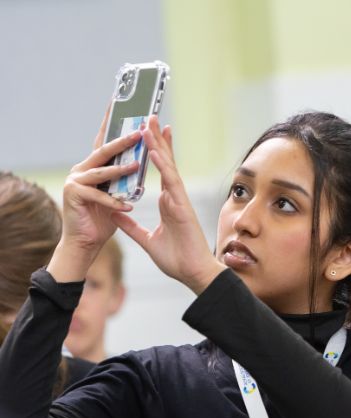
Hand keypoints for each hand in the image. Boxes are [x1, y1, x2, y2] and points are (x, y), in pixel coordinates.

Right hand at [47, 130, 138, 281]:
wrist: (87, 242)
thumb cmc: (103, 218)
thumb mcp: (117, 193)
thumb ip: (123, 177)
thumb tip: (138, 160)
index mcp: (92, 167)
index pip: (105, 142)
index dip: (112, 124)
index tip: (119, 104)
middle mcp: (81, 170)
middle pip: (104, 152)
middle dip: (122, 141)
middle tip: (139, 131)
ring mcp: (75, 181)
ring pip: (102, 172)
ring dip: (120, 170)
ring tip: (136, 166)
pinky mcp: (73, 195)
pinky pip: (99, 196)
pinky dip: (114, 202)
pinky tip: (128, 206)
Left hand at [112, 115, 225, 293]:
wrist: (193, 273)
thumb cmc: (177, 259)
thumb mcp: (146, 240)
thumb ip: (131, 226)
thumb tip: (115, 214)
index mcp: (168, 203)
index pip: (160, 171)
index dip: (155, 152)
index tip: (149, 134)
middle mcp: (175, 197)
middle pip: (164, 162)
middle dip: (156, 139)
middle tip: (149, 117)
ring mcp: (179, 200)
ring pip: (167, 166)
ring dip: (158, 144)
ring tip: (150, 124)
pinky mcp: (182, 207)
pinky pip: (171, 182)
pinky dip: (162, 166)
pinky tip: (154, 151)